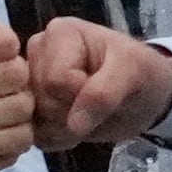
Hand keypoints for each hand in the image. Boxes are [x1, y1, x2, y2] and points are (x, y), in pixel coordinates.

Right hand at [26, 16, 171, 150]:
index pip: (55, 80)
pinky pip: (37, 136)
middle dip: (72, 111)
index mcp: (58, 33)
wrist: (141, 97)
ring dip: (67, 127)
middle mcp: (37, 53)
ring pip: (36, 120)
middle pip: (43, 100)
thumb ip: (104, 93)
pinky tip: (77, 124)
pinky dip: (61, 138)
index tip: (102, 86)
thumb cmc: (138, 73)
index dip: (80, 93)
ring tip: (89, 112)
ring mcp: (30, 82)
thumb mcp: (133, 72)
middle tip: (97, 102)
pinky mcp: (31, 109)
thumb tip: (74, 125)